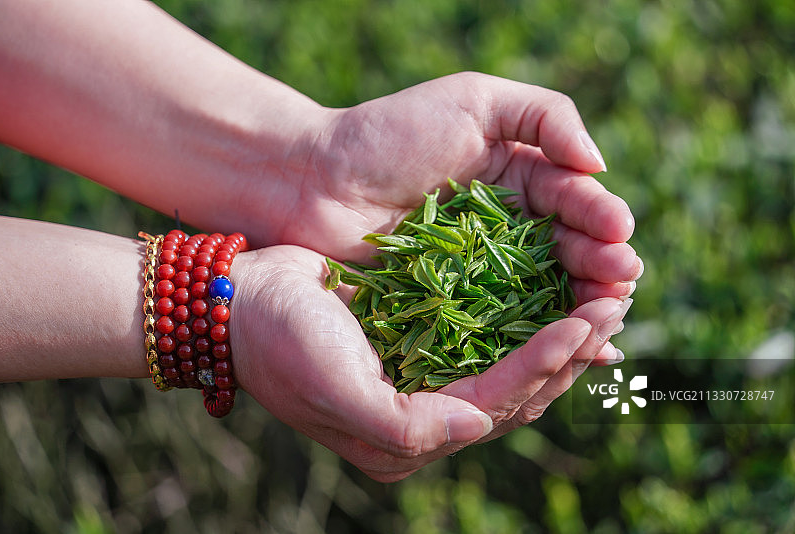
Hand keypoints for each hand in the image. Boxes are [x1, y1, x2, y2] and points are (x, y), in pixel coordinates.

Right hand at [230, 245, 631, 481]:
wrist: (241, 301)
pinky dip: (526, 312)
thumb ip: (407, 424)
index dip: (542, 366)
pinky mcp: (425, 335)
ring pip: (511, 359)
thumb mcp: (336, 390)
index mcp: (408, 436)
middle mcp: (426, 411)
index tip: (584, 323)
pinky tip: (559, 292)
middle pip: (516, 389)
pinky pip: (490, 329)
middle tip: (614, 303)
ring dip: (557, 330)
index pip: (494, 403)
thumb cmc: (282, 344)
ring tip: (603, 295)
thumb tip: (477, 422)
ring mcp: (426, 372)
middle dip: (568, 350)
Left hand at [280, 72, 640, 301]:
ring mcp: (482, 269)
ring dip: (580, 303)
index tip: (618, 235)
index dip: (600, 219)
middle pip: (568, 250)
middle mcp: (508, 225)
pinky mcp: (455, 304)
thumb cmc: (389, 134)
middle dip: (601, 264)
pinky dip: (537, 335)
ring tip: (606, 314)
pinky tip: (569, 348)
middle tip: (621, 281)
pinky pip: (503, 321)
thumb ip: (544, 116)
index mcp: (519, 174)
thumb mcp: (473, 100)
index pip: (574, 200)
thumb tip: (598, 165)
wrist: (313, 180)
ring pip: (545, 290)